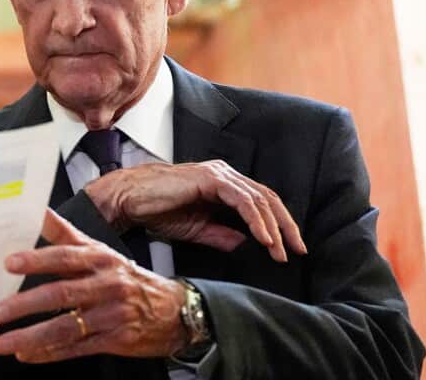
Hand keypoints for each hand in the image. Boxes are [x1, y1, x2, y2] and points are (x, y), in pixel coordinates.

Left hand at [0, 210, 188, 362]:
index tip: (10, 263)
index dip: (37, 259)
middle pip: (61, 293)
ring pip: (66, 326)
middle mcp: (106, 285)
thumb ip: (65, 234)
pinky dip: (49, 354)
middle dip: (25, 304)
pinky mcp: (115, 340)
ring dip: (31, 336)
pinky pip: (77, 348)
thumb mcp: (101, 251)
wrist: (174, 310)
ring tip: (3, 342)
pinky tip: (27, 355)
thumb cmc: (127, 278)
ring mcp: (111, 315)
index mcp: (100, 259)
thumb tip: (37, 210)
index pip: (65, 256)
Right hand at [83, 159, 306, 261]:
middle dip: (286, 227)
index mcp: (223, 185)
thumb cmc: (156, 211)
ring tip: (279, 251)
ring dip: (274, 228)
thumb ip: (222, 235)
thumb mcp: (196, 229)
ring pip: (260, 199)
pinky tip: (263, 239)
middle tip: (297, 251)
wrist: (129, 200)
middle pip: (268, 198)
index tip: (290, 250)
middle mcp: (225, 175)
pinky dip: (256, 221)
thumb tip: (246, 244)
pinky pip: (243, 200)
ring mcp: (218, 174)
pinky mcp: (211, 178)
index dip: (279, 225)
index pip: (261, 203)